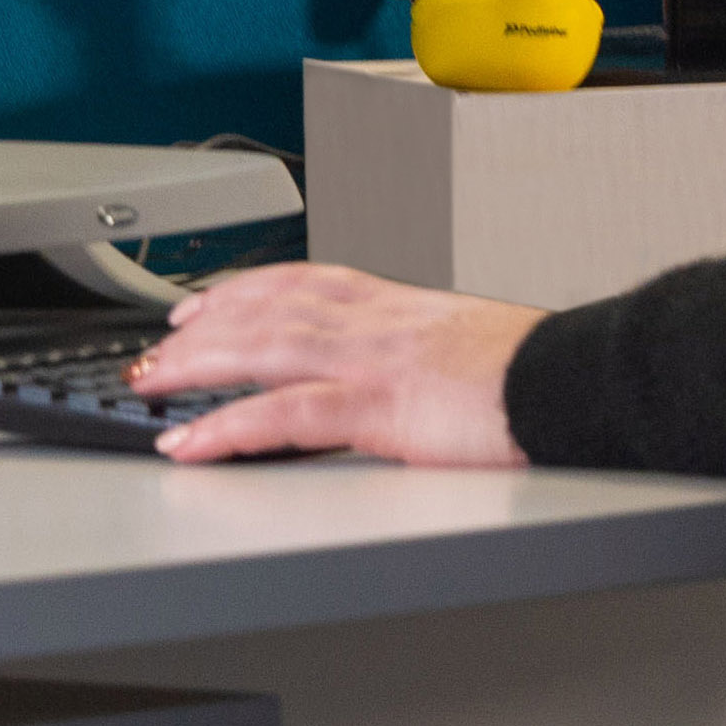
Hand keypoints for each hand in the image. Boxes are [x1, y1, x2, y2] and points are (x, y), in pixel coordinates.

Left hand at [128, 263, 544, 463]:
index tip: (208, 300)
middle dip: (204, 324)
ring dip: (196, 365)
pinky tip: (192, 443)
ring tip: (148, 385)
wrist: (577, 380)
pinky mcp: (380, 408)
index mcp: (399, 304)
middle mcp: (376, 320)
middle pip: (268, 307)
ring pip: (262, 348)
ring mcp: (373, 360)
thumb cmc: (536, 373)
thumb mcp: (468, 344)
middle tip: (156, 347)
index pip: (304, 281)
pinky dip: (230, 427)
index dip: (247, 288)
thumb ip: (423, 352)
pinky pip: (286, 417)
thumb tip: (406, 373)